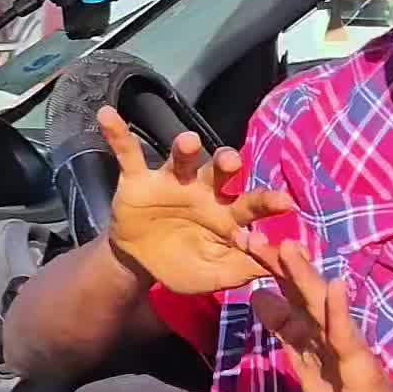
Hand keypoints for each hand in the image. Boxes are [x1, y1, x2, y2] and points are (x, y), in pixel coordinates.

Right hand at [99, 107, 291, 295]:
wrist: (138, 262)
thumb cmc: (182, 263)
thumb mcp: (208, 276)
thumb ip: (236, 272)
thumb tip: (269, 269)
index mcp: (225, 213)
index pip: (251, 204)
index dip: (266, 203)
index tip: (284, 202)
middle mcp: (202, 190)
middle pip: (220, 172)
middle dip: (227, 163)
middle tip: (232, 161)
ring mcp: (170, 181)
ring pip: (181, 159)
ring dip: (184, 148)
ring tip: (187, 142)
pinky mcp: (138, 179)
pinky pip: (128, 153)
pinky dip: (118, 134)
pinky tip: (107, 115)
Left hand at [250, 239, 391, 391]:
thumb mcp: (304, 362)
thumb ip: (285, 330)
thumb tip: (257, 296)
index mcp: (314, 331)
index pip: (288, 293)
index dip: (268, 269)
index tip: (242, 242)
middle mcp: (328, 330)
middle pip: (300, 291)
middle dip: (277, 264)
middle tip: (250, 235)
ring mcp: (345, 343)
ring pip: (321, 307)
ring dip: (305, 277)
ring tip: (288, 247)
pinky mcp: (359, 363)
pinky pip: (347, 336)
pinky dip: (340, 312)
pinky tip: (336, 287)